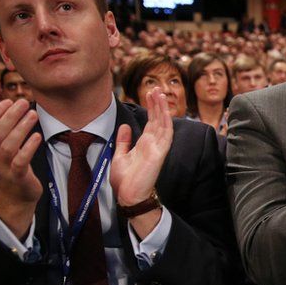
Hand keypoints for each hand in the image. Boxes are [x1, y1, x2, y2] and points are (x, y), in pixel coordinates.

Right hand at [0, 99, 42, 237]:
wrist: (14, 194)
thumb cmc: (7, 164)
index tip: (8, 101)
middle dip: (9, 116)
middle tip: (23, 103)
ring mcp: (3, 167)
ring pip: (8, 146)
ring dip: (21, 128)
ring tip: (33, 114)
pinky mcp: (18, 176)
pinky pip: (21, 161)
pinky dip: (29, 147)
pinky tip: (37, 136)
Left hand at [111, 88, 172, 236]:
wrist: (128, 196)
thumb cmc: (125, 180)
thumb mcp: (120, 156)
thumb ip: (124, 141)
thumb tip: (124, 126)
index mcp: (145, 144)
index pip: (151, 122)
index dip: (151, 108)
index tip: (149, 94)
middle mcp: (154, 144)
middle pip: (158, 119)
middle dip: (157, 104)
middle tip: (155, 88)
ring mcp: (158, 148)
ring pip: (163, 124)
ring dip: (162, 108)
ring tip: (159, 93)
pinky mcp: (160, 153)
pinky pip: (166, 135)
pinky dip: (166, 122)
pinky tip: (164, 110)